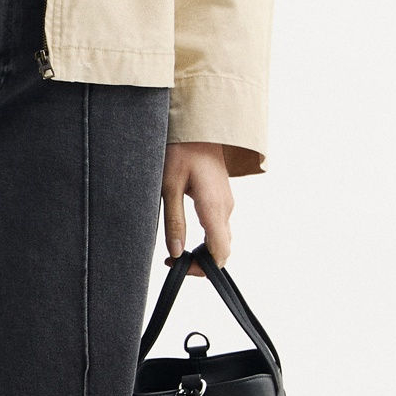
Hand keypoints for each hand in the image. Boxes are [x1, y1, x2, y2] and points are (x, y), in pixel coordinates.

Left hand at [162, 141, 232, 269]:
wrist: (198, 126)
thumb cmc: (181, 151)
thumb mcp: (169, 187)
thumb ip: (174, 222)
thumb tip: (176, 253)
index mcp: (214, 208)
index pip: (220, 253)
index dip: (202, 269)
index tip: (179, 266)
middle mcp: (226, 209)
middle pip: (223, 250)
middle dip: (201, 263)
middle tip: (173, 261)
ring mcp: (226, 204)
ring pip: (222, 239)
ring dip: (203, 251)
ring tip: (176, 250)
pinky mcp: (222, 199)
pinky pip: (219, 228)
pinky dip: (207, 239)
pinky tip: (186, 235)